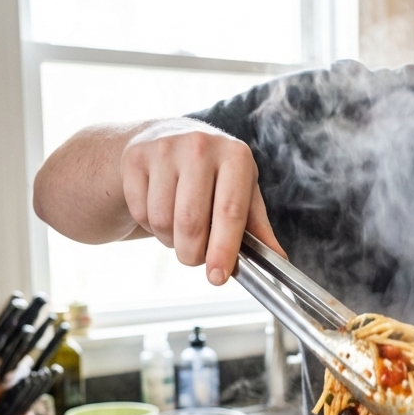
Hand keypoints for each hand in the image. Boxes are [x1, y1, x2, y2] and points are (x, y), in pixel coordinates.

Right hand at [121, 118, 284, 284]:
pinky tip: (161, 209)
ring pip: (162, 220)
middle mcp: (201, 146)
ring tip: (180, 227)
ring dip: (170, 239)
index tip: (217, 277)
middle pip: (191, 222)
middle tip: (196, 256)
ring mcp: (164, 148)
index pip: (230, 212)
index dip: (223, 250)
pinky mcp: (135, 157)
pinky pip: (140, 212)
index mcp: (235, 156)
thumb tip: (278, 260)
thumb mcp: (242, 192)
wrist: (170, 138)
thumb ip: (257, 228)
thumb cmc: (214, 174)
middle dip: (193, 253)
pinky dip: (149, 225)